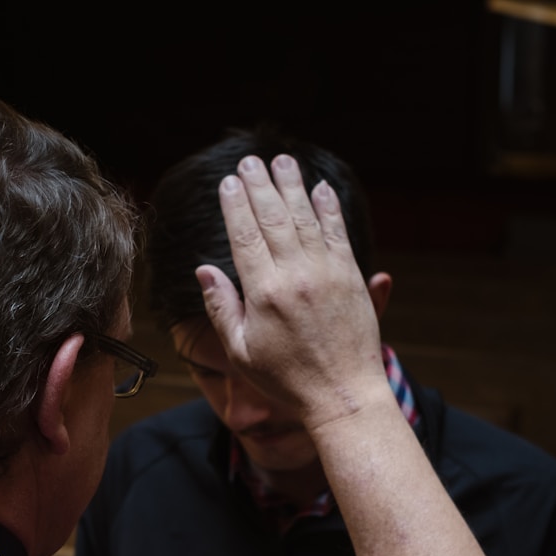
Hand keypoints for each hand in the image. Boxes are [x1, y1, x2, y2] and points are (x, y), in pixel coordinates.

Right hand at [198, 155, 386, 431]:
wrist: (343, 395)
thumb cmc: (286, 379)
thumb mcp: (241, 351)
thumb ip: (221, 307)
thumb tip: (204, 268)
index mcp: (263, 293)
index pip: (244, 235)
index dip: (235, 205)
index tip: (229, 182)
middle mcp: (295, 276)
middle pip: (273, 218)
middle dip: (260, 185)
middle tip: (250, 160)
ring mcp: (327, 274)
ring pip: (305, 218)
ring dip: (292, 186)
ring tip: (282, 161)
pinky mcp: (351, 278)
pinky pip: (337, 233)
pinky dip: (328, 208)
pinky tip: (320, 189)